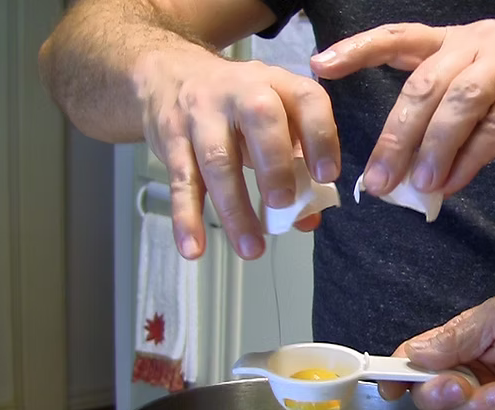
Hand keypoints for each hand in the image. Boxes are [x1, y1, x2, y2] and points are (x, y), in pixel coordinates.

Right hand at [135, 51, 338, 259]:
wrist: (167, 76)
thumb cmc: (236, 106)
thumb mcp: (271, 119)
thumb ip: (295, 165)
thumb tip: (308, 219)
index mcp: (277, 85)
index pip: (307, 99)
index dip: (320, 135)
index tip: (327, 175)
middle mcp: (239, 92)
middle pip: (259, 120)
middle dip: (274, 164)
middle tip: (283, 203)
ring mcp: (201, 115)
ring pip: (217, 160)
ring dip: (234, 208)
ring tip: (251, 249)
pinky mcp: (171, 140)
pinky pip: (181, 182)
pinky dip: (186, 217)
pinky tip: (194, 247)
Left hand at [310, 20, 494, 197]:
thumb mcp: (489, 99)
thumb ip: (451, 127)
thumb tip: (411, 175)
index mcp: (459, 42)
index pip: (400, 38)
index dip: (359, 48)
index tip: (320, 65)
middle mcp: (480, 43)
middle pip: (424, 84)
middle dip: (396, 134)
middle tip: (378, 180)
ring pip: (459, 101)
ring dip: (433, 146)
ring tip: (417, 186)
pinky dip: (472, 156)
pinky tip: (453, 182)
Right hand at [382, 296, 494, 409]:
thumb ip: (454, 337)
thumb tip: (414, 354)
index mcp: (459, 348)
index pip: (416, 364)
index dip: (397, 375)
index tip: (390, 386)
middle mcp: (468, 378)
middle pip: (429, 398)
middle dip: (439, 394)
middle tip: (460, 385)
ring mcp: (487, 407)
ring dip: (479, 408)